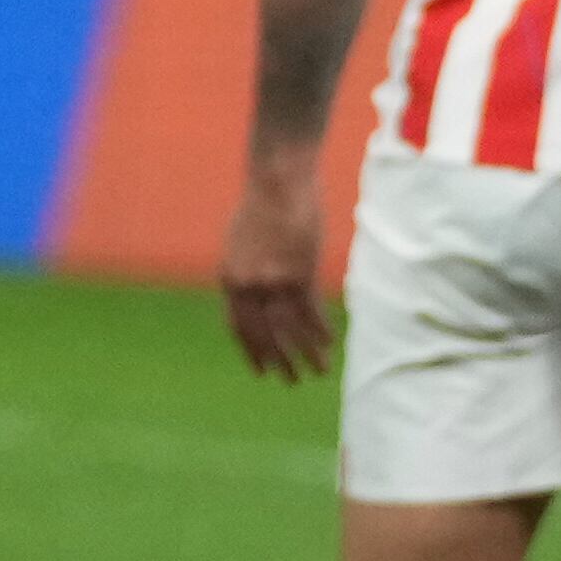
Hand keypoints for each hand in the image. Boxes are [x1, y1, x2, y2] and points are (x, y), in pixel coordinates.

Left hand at [220, 160, 336, 380]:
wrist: (277, 180)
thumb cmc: (261, 205)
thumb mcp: (240, 242)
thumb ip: (244, 272)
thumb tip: (252, 297)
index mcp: (231, 280)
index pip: (240, 328)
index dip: (252, 352)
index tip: (262, 371)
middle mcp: (249, 286)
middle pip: (265, 336)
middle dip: (280, 362)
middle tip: (291, 381)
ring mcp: (274, 281)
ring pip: (291, 330)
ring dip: (307, 355)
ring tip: (319, 371)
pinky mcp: (299, 273)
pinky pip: (311, 312)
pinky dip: (321, 331)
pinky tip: (330, 343)